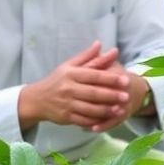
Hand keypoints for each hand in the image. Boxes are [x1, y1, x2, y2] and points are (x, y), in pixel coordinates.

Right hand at [18, 41, 147, 131]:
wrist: (36, 99)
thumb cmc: (57, 80)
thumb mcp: (69, 66)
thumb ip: (87, 57)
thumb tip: (101, 44)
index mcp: (71, 74)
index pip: (94, 75)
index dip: (111, 78)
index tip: (125, 80)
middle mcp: (68, 89)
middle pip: (94, 93)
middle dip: (111, 95)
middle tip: (127, 96)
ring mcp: (67, 104)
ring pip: (90, 109)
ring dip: (106, 110)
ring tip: (121, 109)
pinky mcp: (66, 117)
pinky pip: (83, 120)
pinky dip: (96, 121)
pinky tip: (107, 119)